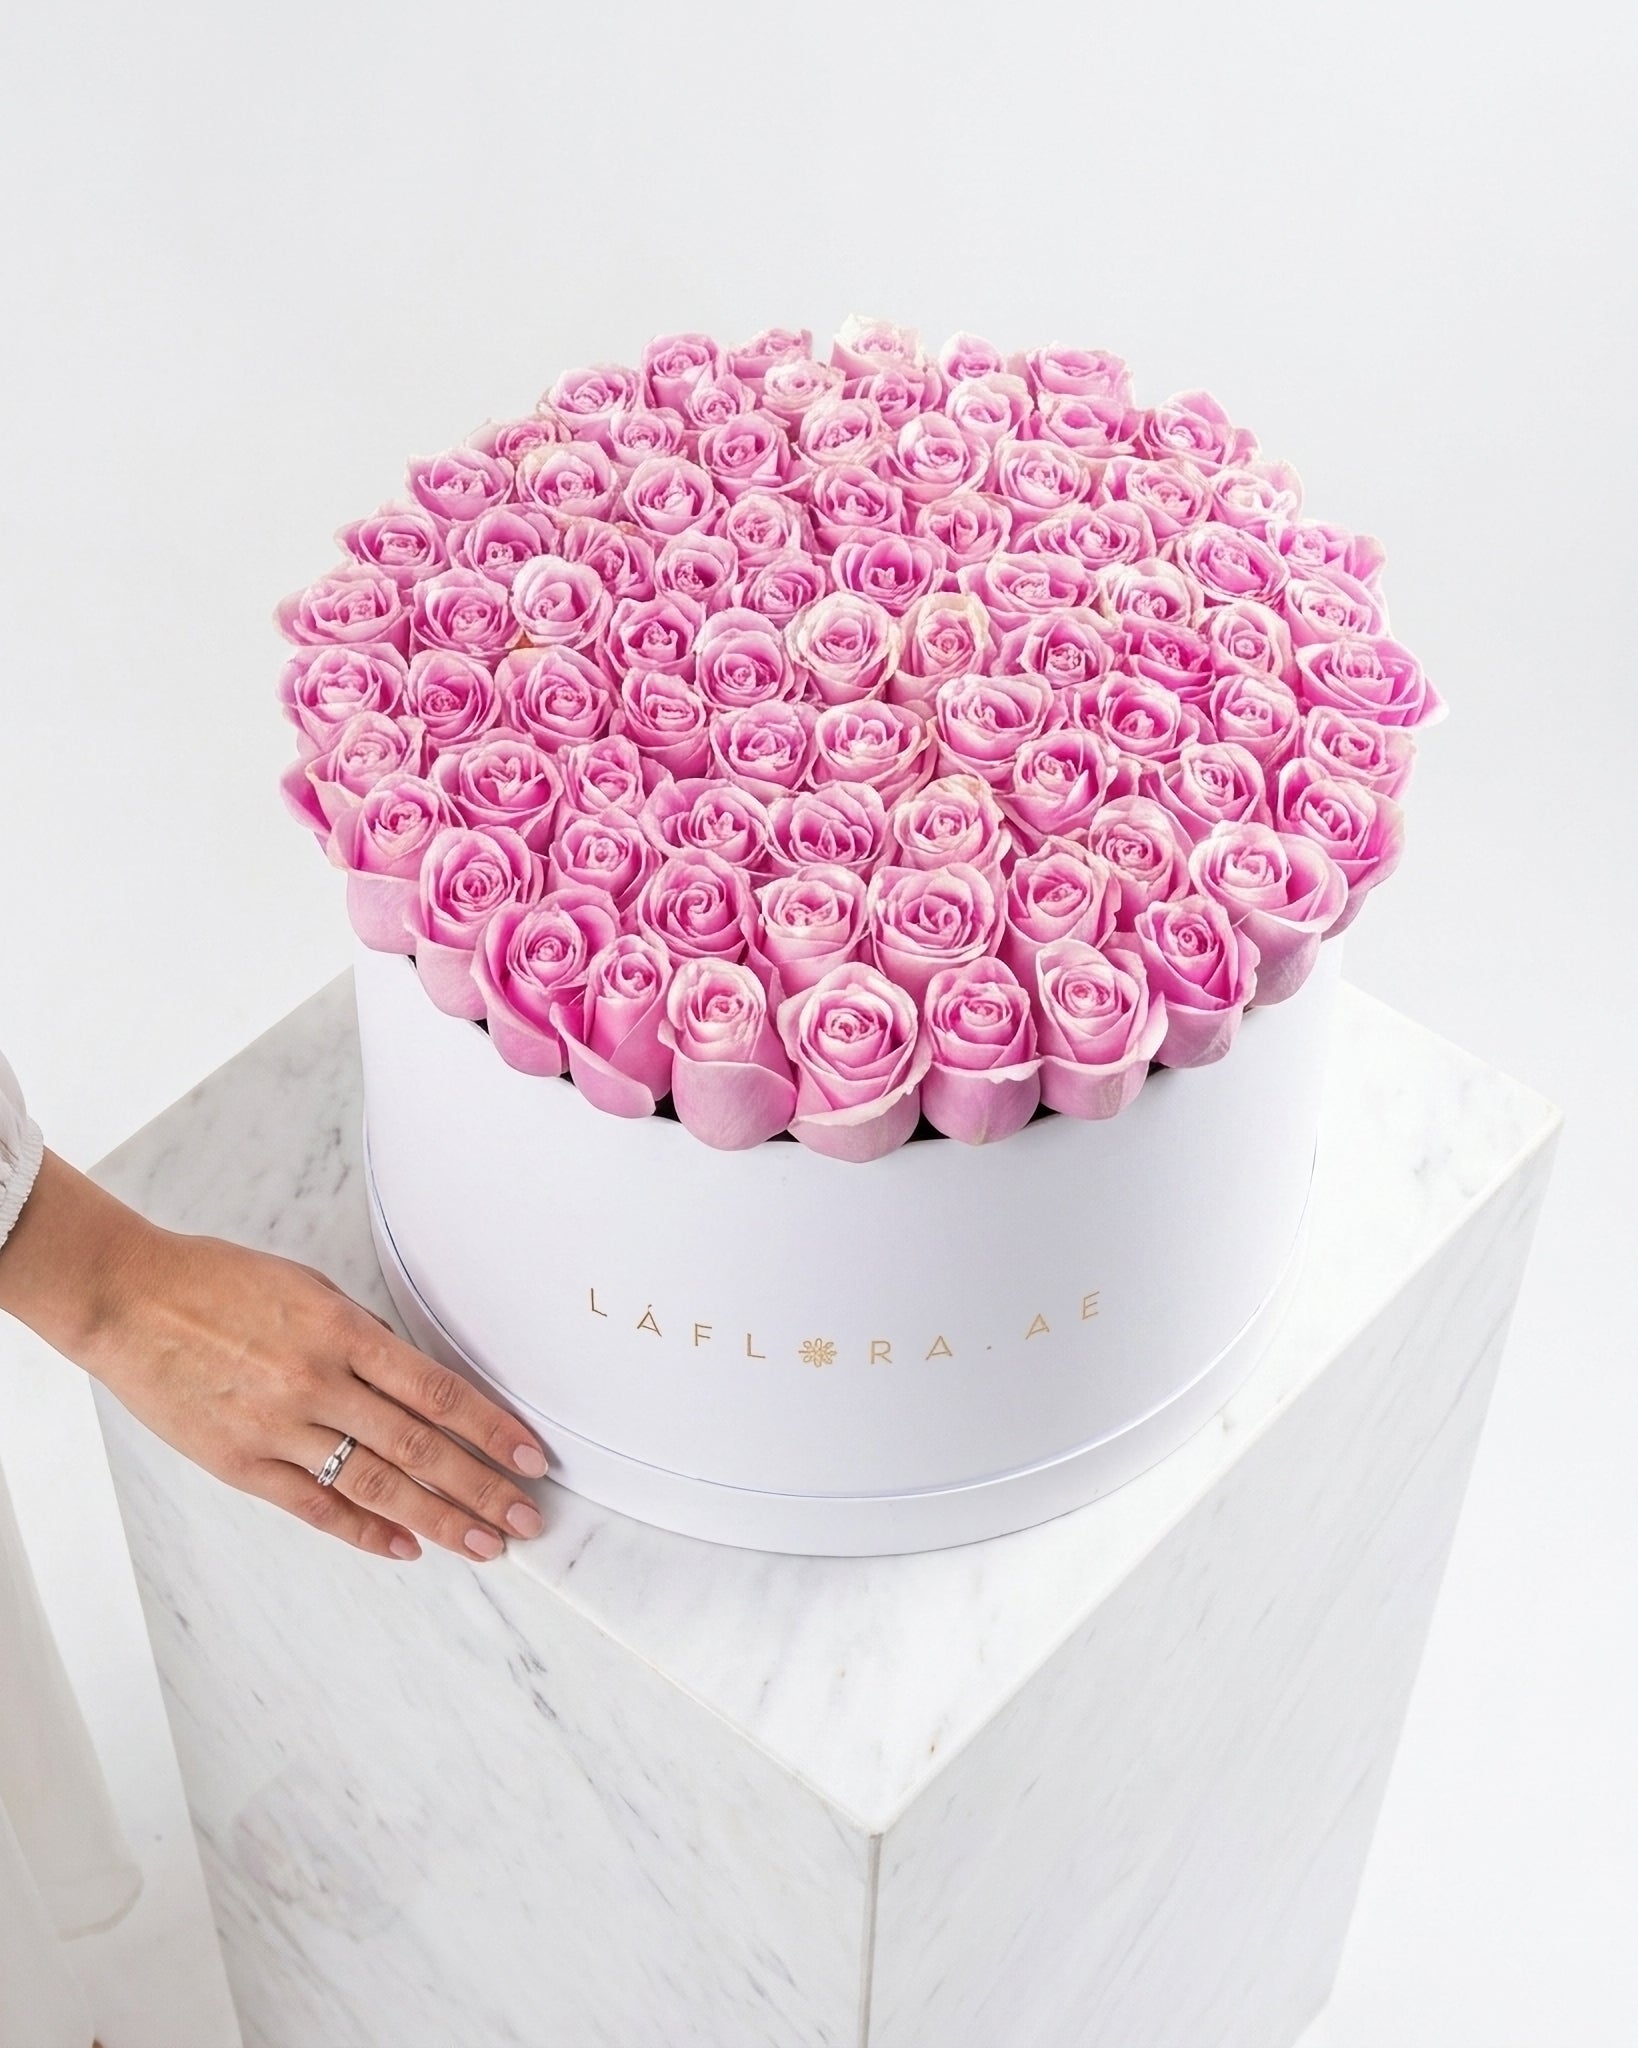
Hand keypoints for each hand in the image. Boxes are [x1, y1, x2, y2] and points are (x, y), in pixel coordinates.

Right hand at [0, 1150, 549, 1562]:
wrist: (128, 1300)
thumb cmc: (219, 1284)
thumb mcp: (309, 1289)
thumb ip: (365, 1338)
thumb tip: (417, 1385)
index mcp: (341, 1331)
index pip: (436, 1390)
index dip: (491, 1427)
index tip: (531, 1456)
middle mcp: (316, 1382)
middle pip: (419, 1446)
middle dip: (481, 1487)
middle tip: (527, 1518)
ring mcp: (278, 1427)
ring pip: (375, 1484)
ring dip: (437, 1519)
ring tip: (484, 1544)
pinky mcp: (241, 1462)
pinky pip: (313, 1505)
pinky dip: (363, 1530)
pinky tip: (404, 1548)